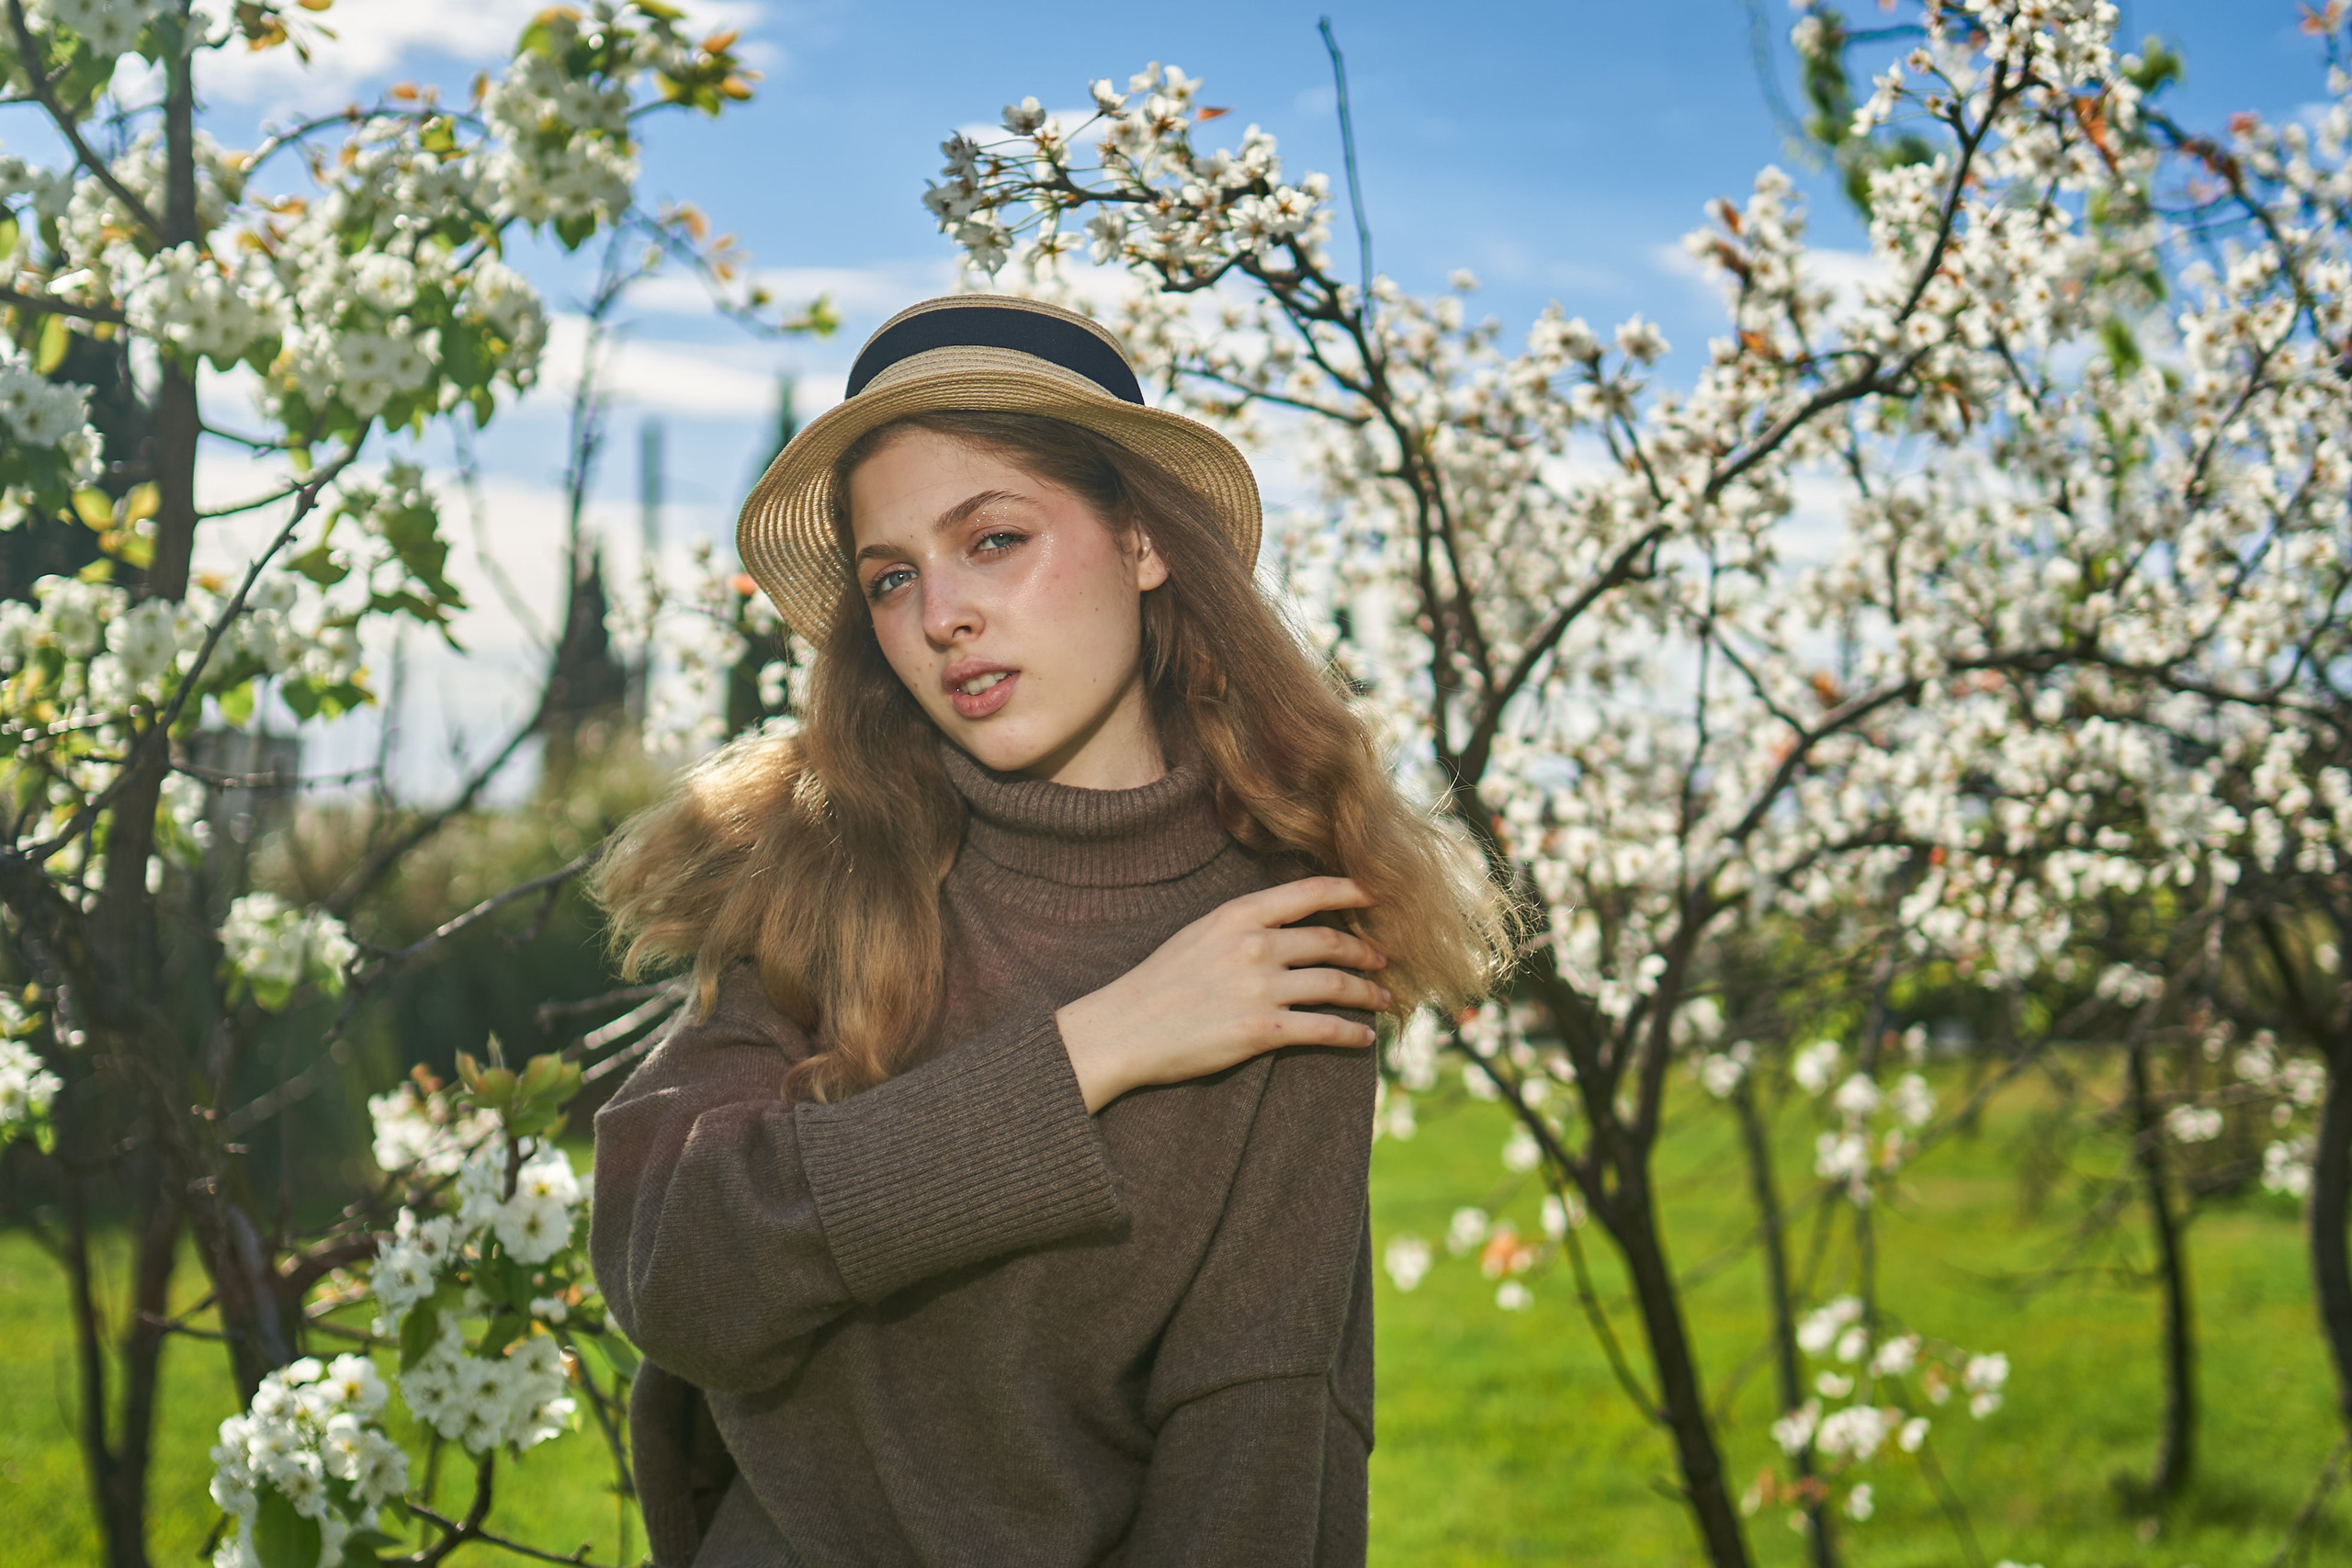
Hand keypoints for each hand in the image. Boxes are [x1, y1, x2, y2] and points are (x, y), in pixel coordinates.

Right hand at [1055, 877, 1390, 1112]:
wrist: (1123, 1029)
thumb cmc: (1157, 984)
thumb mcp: (1198, 934)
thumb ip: (1242, 925)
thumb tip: (1285, 926)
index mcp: (1237, 915)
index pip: (1308, 893)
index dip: (1350, 891)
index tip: (1376, 894)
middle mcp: (1255, 945)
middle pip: (1330, 942)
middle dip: (1364, 952)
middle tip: (1382, 959)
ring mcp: (1260, 989)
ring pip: (1336, 985)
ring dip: (1367, 993)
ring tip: (1382, 999)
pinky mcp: (1262, 1031)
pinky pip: (1324, 1029)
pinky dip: (1351, 1034)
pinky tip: (1363, 1038)